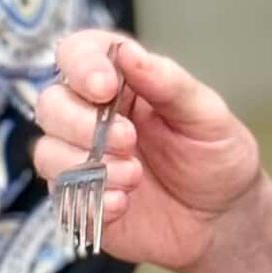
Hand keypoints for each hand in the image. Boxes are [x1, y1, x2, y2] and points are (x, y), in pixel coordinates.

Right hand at [35, 33, 261, 270]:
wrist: (224, 220)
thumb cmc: (217, 157)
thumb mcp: (207, 115)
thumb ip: (169, 83)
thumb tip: (129, 51)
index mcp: (124, 82)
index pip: (79, 53)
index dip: (81, 65)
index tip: (105, 87)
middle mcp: (94, 116)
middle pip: (51, 103)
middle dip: (81, 123)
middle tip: (129, 140)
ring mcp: (83, 159)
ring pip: (47, 151)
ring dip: (87, 165)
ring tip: (135, 177)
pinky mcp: (81, 200)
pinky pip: (61, 197)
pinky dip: (93, 200)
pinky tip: (125, 204)